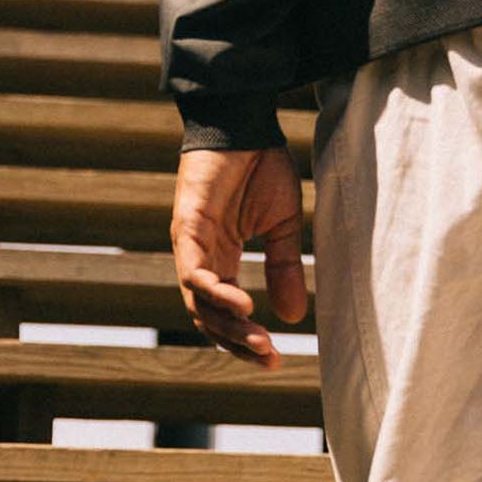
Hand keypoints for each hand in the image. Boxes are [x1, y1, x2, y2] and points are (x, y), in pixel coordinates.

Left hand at [169, 146, 307, 367]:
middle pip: (209, 316)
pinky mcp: (187, 227)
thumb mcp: (283, 225)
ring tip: (259, 340)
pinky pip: (195, 271)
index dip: (245, 338)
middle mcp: (201, 258)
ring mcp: (190, 244)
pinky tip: (244, 303)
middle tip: (268, 358)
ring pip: (199, 301)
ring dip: (229, 325)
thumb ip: (284, 268)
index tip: (274, 358)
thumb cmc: (262, 166)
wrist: (246, 123)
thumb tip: (294, 318)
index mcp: (221, 259)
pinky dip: (216, 291)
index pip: (224, 313)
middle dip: (238, 341)